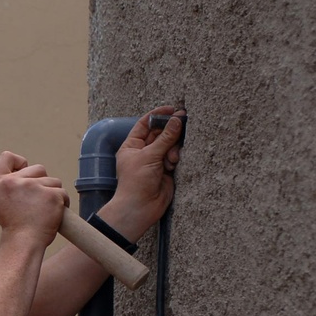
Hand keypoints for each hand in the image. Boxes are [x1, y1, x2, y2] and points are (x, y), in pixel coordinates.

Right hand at [0, 151, 68, 247]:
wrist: (23, 243)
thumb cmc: (12, 224)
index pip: (7, 157)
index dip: (18, 162)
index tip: (22, 172)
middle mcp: (14, 181)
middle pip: (37, 168)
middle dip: (40, 182)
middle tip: (34, 202)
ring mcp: (34, 187)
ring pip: (52, 180)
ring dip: (51, 193)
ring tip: (43, 210)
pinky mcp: (52, 195)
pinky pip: (62, 192)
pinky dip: (61, 203)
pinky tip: (53, 213)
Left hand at [113, 106, 184, 230]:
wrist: (141, 207)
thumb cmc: (136, 182)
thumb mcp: (149, 155)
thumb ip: (165, 137)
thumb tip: (177, 119)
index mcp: (132, 146)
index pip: (145, 124)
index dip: (158, 115)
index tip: (172, 109)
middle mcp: (143, 152)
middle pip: (160, 133)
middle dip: (170, 131)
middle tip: (183, 122)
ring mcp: (155, 161)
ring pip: (170, 145)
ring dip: (173, 148)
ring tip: (171, 159)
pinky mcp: (166, 170)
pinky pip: (175, 156)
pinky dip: (175, 158)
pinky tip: (172, 166)